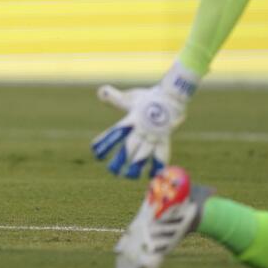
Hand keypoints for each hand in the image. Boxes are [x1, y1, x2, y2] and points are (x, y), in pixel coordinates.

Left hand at [90, 63, 198, 177]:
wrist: (172, 96)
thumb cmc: (147, 97)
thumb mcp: (129, 97)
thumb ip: (114, 97)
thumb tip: (100, 91)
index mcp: (132, 120)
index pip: (116, 132)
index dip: (106, 142)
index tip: (95, 151)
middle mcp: (142, 129)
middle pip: (130, 146)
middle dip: (121, 159)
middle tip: (112, 171)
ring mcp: (154, 136)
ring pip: (145, 153)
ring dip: (138, 165)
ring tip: (131, 176)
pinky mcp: (164, 140)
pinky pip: (162, 154)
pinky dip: (158, 165)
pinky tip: (153, 176)